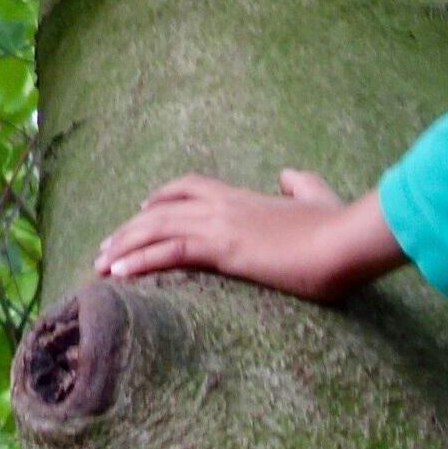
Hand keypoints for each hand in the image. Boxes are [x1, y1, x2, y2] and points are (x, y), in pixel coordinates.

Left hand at [94, 170, 404, 302]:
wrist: (347, 241)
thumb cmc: (337, 227)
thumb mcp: (319, 197)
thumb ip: (300, 184)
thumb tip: (288, 175)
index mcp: (240, 196)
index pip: (187, 187)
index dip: (161, 196)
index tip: (141, 209)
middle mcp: (221, 205)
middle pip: (159, 211)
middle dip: (128, 229)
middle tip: (104, 248)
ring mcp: (219, 224)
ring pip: (155, 229)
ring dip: (123, 246)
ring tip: (100, 264)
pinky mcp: (223, 249)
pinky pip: (168, 252)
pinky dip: (139, 260)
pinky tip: (120, 273)